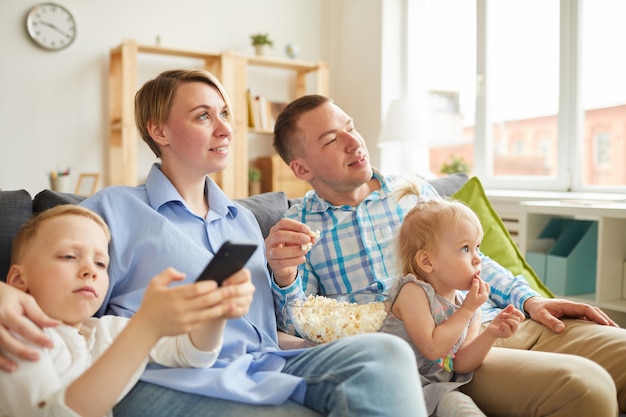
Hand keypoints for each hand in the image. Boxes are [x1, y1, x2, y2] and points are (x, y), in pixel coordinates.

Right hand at [0, 282, 59, 371]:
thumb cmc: (11, 299)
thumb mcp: (26, 301)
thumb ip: (39, 314)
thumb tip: (56, 324)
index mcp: (6, 312)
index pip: (23, 327)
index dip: (37, 337)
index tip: (50, 345)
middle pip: (5, 339)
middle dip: (20, 351)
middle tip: (36, 358)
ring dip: (2, 360)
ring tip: (14, 368)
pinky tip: (3, 366)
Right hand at [134, 268, 254, 337]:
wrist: (146, 327)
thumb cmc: (152, 302)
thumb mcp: (155, 283)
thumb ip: (169, 274)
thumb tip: (184, 274)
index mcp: (174, 295)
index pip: (196, 290)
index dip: (208, 286)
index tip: (217, 282)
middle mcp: (181, 308)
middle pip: (206, 301)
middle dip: (221, 295)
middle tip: (234, 289)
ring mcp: (185, 320)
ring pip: (208, 312)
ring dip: (223, 307)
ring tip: (234, 302)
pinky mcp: (188, 328)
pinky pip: (204, 320)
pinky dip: (215, 315)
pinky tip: (223, 310)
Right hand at [265, 218, 312, 286]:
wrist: (286, 266)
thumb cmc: (291, 249)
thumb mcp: (298, 241)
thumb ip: (306, 238)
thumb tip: (313, 237)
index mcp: (276, 230)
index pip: (283, 223)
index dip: (296, 225)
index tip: (307, 230)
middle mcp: (270, 240)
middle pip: (278, 235)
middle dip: (295, 237)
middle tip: (307, 239)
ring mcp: (270, 253)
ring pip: (279, 252)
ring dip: (295, 251)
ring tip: (306, 250)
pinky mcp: (274, 264)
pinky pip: (283, 262)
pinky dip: (295, 260)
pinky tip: (303, 259)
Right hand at [461, 276, 489, 311]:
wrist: (467, 310)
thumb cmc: (469, 302)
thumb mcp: (472, 294)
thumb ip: (475, 286)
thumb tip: (476, 279)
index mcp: (484, 295)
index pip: (482, 284)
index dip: (478, 279)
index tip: (474, 274)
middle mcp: (486, 295)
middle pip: (486, 285)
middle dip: (481, 281)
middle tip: (475, 278)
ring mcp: (484, 297)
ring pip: (484, 287)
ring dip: (480, 283)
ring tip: (474, 281)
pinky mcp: (481, 297)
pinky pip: (482, 289)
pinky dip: (479, 286)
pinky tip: (474, 286)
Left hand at [485, 304, 523, 337]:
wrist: (491, 329)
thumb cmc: (497, 322)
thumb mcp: (502, 314)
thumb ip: (507, 310)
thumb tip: (512, 305)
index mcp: (515, 322)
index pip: (522, 317)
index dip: (518, 312)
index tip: (511, 310)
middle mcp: (515, 327)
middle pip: (518, 319)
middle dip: (509, 315)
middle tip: (502, 315)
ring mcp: (512, 331)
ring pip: (515, 324)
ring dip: (508, 319)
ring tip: (502, 319)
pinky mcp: (507, 334)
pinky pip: (508, 328)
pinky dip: (503, 324)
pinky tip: (500, 324)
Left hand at [523, 296, 617, 332]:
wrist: (533, 304)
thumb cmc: (537, 309)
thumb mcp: (541, 315)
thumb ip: (550, 321)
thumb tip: (561, 329)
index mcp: (567, 305)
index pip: (586, 308)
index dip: (596, 315)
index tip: (605, 324)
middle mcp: (573, 307)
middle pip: (593, 311)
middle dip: (604, 318)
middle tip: (615, 329)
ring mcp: (574, 311)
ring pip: (591, 314)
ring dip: (602, 320)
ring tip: (612, 330)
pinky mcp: (573, 315)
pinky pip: (587, 318)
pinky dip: (595, 322)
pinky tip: (601, 330)